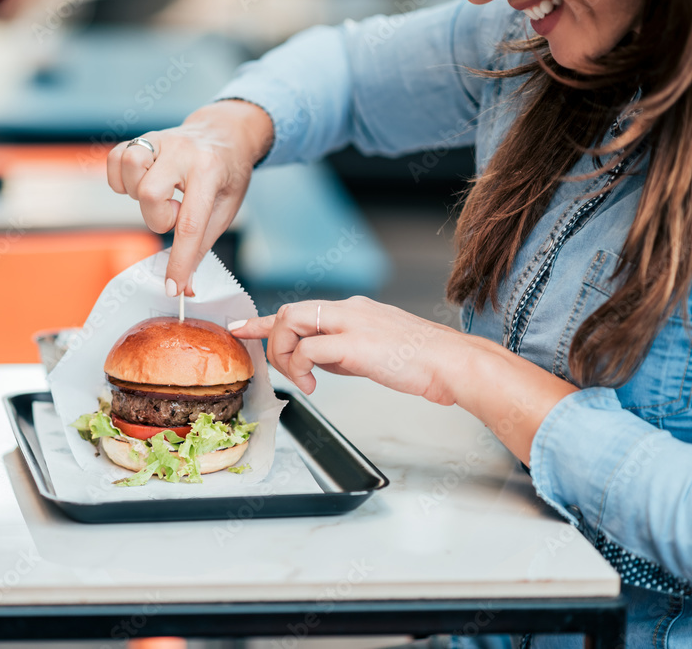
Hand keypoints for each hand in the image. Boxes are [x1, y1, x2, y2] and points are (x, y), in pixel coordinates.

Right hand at [106, 100, 272, 295]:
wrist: (225, 133)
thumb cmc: (227, 175)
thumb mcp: (226, 209)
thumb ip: (201, 246)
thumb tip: (183, 286)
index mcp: (210, 171)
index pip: (190, 224)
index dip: (179, 262)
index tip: (173, 288)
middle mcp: (183, 150)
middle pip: (149, 193)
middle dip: (158, 217)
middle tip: (175, 212)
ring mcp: (160, 139)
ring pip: (131, 167)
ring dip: (138, 193)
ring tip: (159, 194)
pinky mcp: (142, 137)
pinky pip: (115, 159)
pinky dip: (121, 178)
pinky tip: (142, 182)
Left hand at [231, 297, 463, 403]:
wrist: (452, 364)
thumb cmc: (423, 362)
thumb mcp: (374, 353)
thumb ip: (343, 353)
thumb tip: (318, 364)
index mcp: (354, 311)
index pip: (301, 310)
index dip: (265, 320)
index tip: (242, 327)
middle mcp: (349, 310)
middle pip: (289, 312)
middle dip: (272, 340)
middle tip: (277, 368)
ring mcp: (351, 323)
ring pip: (291, 321)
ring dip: (284, 353)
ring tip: (299, 379)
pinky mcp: (354, 343)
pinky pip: (308, 350)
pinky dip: (300, 368)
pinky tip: (312, 385)